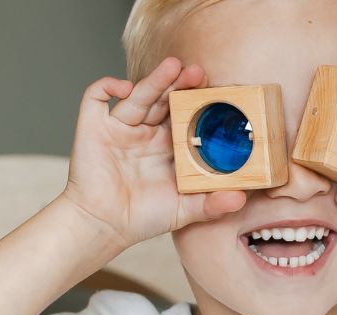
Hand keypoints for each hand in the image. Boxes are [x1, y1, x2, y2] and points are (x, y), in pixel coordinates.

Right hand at [62, 56, 247, 249]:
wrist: (104, 227)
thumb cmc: (142, 219)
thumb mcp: (183, 211)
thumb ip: (212, 204)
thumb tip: (242, 199)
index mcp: (165, 147)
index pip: (183, 116)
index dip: (196, 104)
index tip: (214, 94)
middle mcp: (143, 133)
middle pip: (162, 99)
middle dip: (179, 85)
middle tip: (198, 73)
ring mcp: (118, 128)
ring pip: (137, 95)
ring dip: (155, 80)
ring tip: (174, 66)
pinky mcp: (93, 126)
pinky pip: (96, 96)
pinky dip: (108, 85)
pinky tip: (126, 87)